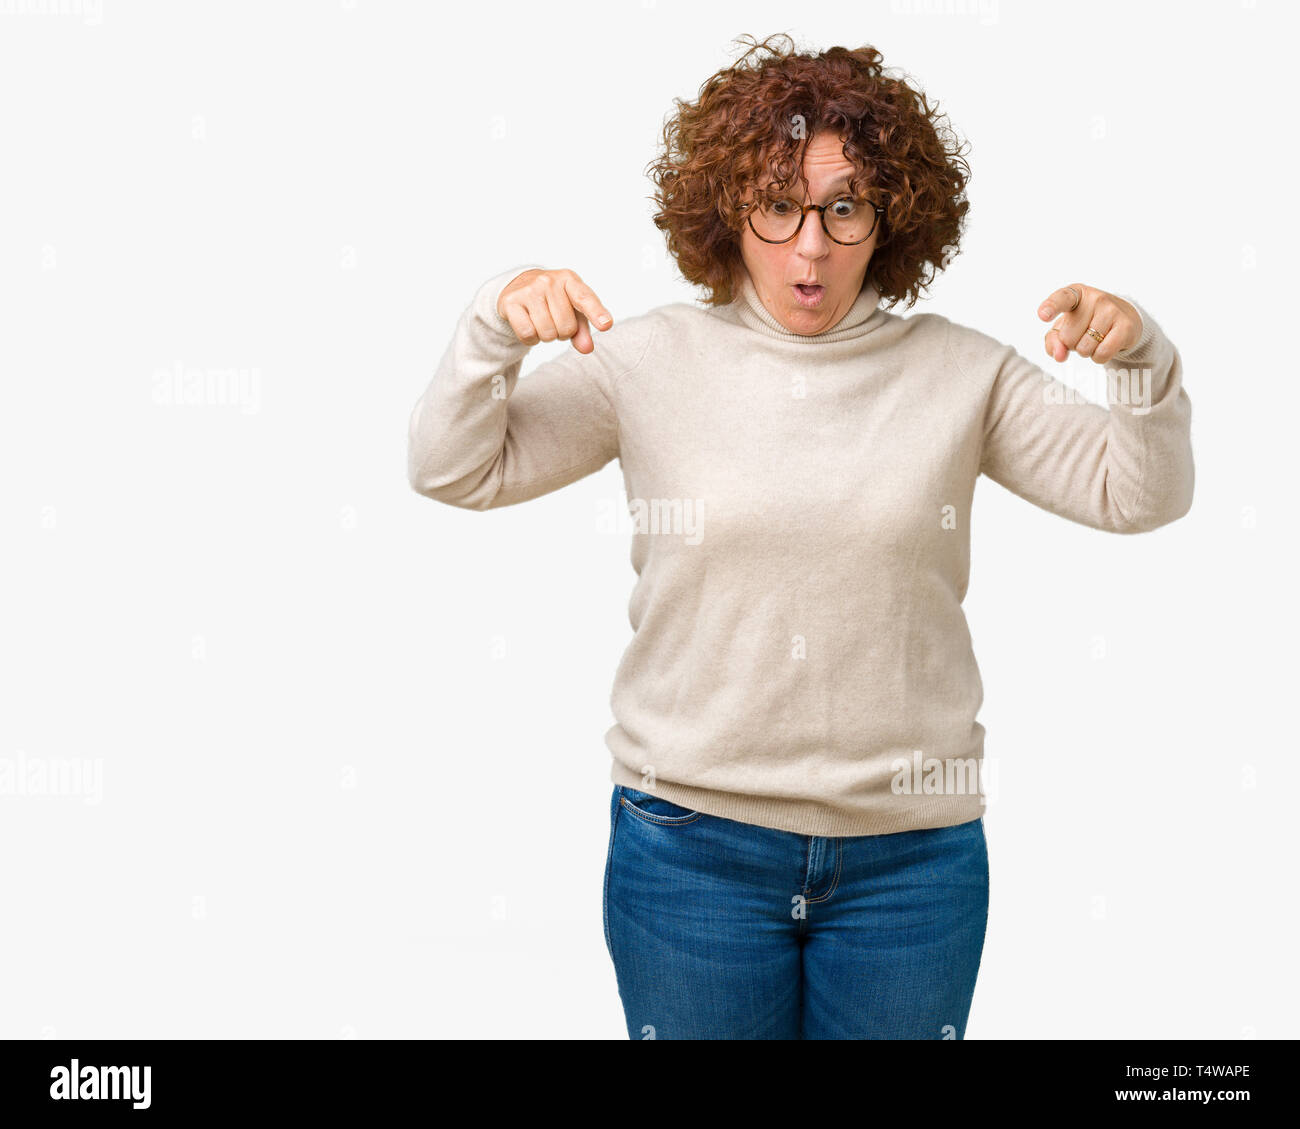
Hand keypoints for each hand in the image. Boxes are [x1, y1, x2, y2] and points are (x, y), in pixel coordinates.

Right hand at [496, 268, 613, 353]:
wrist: (518, 286)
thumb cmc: (553, 300)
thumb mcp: (572, 310)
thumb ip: (582, 330)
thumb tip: (587, 348)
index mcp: (569, 279)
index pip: (584, 298)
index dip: (596, 313)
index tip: (606, 325)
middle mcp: (549, 281)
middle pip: (566, 327)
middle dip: (563, 333)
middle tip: (555, 321)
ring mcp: (529, 290)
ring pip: (547, 333)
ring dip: (546, 336)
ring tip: (542, 322)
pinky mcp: (511, 302)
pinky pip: (528, 334)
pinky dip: (531, 339)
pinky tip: (529, 326)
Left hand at [1038, 284, 1140, 363]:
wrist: (1124, 319)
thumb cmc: (1086, 322)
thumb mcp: (1064, 328)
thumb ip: (1052, 341)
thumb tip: (1059, 356)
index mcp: (1075, 293)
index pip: (1061, 299)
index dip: (1051, 307)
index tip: (1043, 315)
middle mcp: (1095, 297)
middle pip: (1068, 338)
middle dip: (1072, 343)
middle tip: (1085, 332)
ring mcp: (1112, 310)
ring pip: (1084, 349)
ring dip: (1086, 351)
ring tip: (1096, 337)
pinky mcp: (1126, 326)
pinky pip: (1101, 354)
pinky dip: (1099, 357)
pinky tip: (1106, 344)